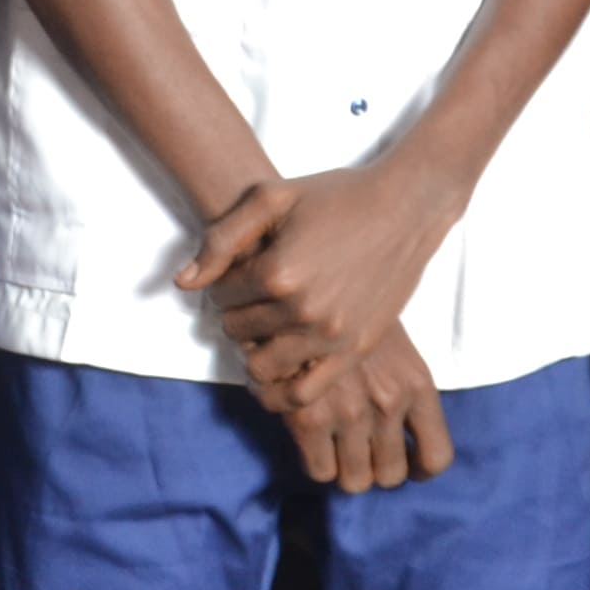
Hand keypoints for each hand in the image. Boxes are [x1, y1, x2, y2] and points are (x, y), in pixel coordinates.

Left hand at [181, 155, 458, 392]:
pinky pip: (304, 393)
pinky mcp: (355, 349)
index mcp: (276, 272)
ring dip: (256, 350)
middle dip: (238, 315)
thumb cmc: (337, 195)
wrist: (405, 207)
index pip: (220, 297)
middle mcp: (301, 310)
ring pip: (263, 367)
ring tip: (267, 328)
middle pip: (237, 332)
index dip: (224, 284)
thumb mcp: (271, 197)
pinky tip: (280, 367)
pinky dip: (282, 388)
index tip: (242, 271)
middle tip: (255, 298)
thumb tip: (183, 283)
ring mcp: (331, 335)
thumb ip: (221, 238)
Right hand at [268, 325, 457, 494]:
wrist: (303, 290)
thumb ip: (402, 387)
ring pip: (356, 481)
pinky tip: (312, 442)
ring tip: (335, 447)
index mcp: (416, 384)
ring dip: (345, 468)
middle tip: (361, 452)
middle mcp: (389, 403)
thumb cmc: (351, 311)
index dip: (420, 470)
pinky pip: (321, 472)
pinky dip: (317, 462)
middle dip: (376, 468)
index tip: (408, 466)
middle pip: (391, 475)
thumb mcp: (394, 343)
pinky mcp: (309, 419)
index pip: (436, 457)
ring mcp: (350, 414)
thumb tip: (400, 433)